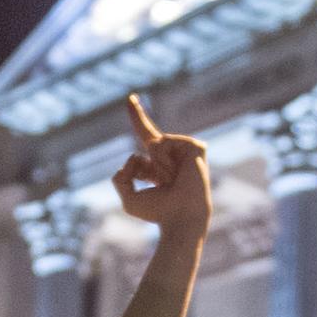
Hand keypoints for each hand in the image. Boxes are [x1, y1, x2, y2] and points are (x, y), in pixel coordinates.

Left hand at [112, 95, 210, 238]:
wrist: (180, 216)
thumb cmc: (159, 213)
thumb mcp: (128, 200)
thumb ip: (121, 178)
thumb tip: (134, 156)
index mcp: (157, 168)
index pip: (144, 142)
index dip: (137, 120)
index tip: (131, 100)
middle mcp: (170, 158)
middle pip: (147, 132)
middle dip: (136, 114)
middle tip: (132, 107)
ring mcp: (184, 152)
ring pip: (154, 143)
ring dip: (155, 164)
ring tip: (169, 180)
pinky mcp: (195, 147)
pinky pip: (167, 142)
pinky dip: (165, 158)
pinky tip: (177, 172)